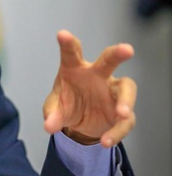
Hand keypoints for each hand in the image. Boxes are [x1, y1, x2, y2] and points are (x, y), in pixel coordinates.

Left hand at [43, 30, 136, 147]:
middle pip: (108, 60)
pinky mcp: (121, 110)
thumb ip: (52, 116)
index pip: (71, 54)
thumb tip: (49, 126)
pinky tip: (105, 141)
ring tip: (121, 114)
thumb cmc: (66, 106)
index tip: (62, 34)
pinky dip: (116, 131)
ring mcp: (112, 91)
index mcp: (74, 69)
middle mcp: (96, 75)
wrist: (79, 125)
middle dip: (117, 54)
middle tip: (127, 49)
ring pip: (127, 87)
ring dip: (126, 100)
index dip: (67, 44)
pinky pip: (124, 120)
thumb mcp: (54, 111)